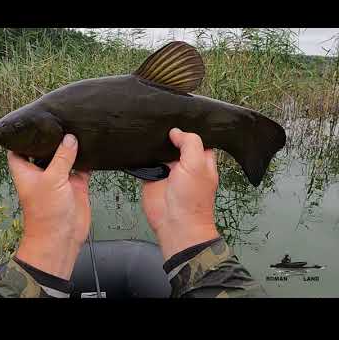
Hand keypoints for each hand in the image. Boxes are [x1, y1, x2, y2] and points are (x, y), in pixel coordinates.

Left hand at [8, 134, 90, 279]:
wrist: (62, 237)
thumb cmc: (46, 212)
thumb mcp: (52, 179)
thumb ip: (62, 157)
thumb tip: (70, 138)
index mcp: (26, 170)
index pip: (19, 149)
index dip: (24, 136)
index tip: (33, 121)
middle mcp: (42, 172)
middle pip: (45, 150)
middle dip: (53, 138)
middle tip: (61, 118)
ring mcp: (59, 178)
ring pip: (65, 157)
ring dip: (71, 147)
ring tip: (78, 126)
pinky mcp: (76, 185)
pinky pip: (82, 168)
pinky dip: (87, 159)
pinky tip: (93, 145)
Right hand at [142, 128, 219, 259]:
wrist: (175, 224)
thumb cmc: (192, 198)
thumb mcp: (197, 164)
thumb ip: (189, 143)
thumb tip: (175, 131)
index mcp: (201, 159)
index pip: (196, 137)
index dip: (188, 127)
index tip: (176, 115)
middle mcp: (184, 163)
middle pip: (175, 142)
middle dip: (168, 134)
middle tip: (157, 119)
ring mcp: (167, 170)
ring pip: (159, 151)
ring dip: (153, 144)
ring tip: (146, 128)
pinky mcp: (151, 177)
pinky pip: (145, 163)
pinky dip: (141, 157)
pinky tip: (137, 146)